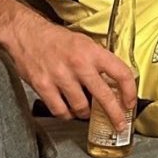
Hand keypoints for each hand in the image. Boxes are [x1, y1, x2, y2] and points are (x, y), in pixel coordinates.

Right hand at [1, 14, 136, 131]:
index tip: (130, 103)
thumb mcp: (85, 43)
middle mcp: (79, 64)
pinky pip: (60, 110)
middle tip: (119, 124)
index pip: (121, 73)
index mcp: (93, 52)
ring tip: (85, 110)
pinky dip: (66, 114)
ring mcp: (60, 76)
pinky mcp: (43, 85)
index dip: (130, 92)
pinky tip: (68, 110)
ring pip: (81, 107)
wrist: (26, 33)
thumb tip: (116, 83)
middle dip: (114, 114)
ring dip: (85, 113)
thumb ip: (100, 62)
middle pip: (104, 96)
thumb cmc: (58, 40)